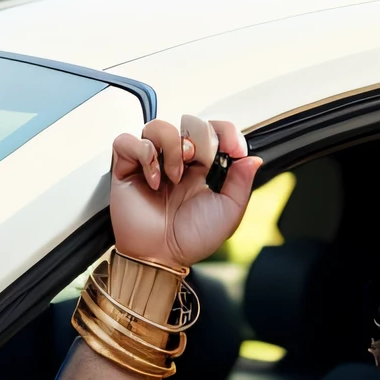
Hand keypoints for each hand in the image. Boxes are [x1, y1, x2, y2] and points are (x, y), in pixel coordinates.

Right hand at [110, 116, 261, 269]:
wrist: (162, 256)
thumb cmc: (192, 239)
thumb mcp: (228, 213)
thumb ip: (241, 183)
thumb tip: (253, 159)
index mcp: (204, 168)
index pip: (215, 132)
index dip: (226, 132)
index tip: (234, 147)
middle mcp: (179, 161)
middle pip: (189, 123)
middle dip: (199, 140)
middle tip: (199, 163)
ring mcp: (153, 162)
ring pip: (159, 126)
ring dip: (172, 148)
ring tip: (174, 177)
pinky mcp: (127, 166)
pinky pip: (129, 141)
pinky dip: (143, 155)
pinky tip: (153, 180)